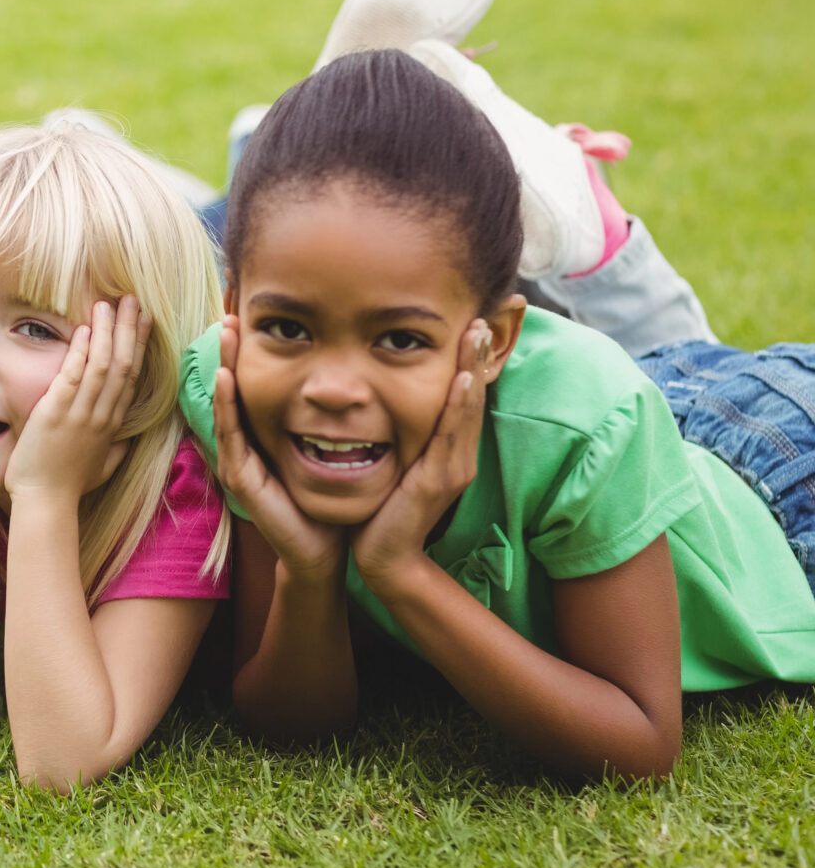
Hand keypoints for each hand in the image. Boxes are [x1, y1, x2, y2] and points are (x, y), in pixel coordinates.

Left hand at [3, 296, 142, 502]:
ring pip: (104, 365)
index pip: (131, 377)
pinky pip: (75, 375)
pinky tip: (86, 329)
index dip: (138, 346)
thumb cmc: (69, 486)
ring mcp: (82, 413)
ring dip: (107, 331)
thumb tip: (125, 441)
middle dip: (129, 329)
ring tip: (109, 303)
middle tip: (132, 300)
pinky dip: (82, 350)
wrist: (45, 501)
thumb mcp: (101, 467)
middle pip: (124, 364)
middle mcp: (102, 415)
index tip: (143, 321)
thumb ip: (115, 450)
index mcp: (112, 424)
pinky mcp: (57, 412)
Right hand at [212, 315, 345, 580]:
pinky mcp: (241, 477)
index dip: (253, 352)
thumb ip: (336, 419)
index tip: (256, 315)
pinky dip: (227, 404)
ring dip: (226, 365)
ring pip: (228, 404)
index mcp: (267, 436)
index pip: (256, 385)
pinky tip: (227, 377)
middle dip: (234, 349)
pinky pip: (231, 434)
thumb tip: (362, 382)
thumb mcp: (335, 449)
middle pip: (236, 388)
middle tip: (234, 311)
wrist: (325, 550)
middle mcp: (248, 444)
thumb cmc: (332, 502)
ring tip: (228, 333)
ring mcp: (239, 460)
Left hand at [352, 319, 491, 589]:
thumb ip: (401, 433)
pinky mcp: (438, 481)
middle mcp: (457, 455)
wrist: (381, 557)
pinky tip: (462, 379)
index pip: (463, 393)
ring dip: (473, 367)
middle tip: (487, 311)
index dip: (473, 357)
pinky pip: (450, 435)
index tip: (475, 318)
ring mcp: (452, 468)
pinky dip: (458, 405)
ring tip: (476, 331)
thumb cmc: (382, 507)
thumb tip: (384, 397)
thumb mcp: (395, 460)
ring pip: (466, 408)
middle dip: (480, 352)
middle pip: (473, 394)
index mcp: (448, 448)